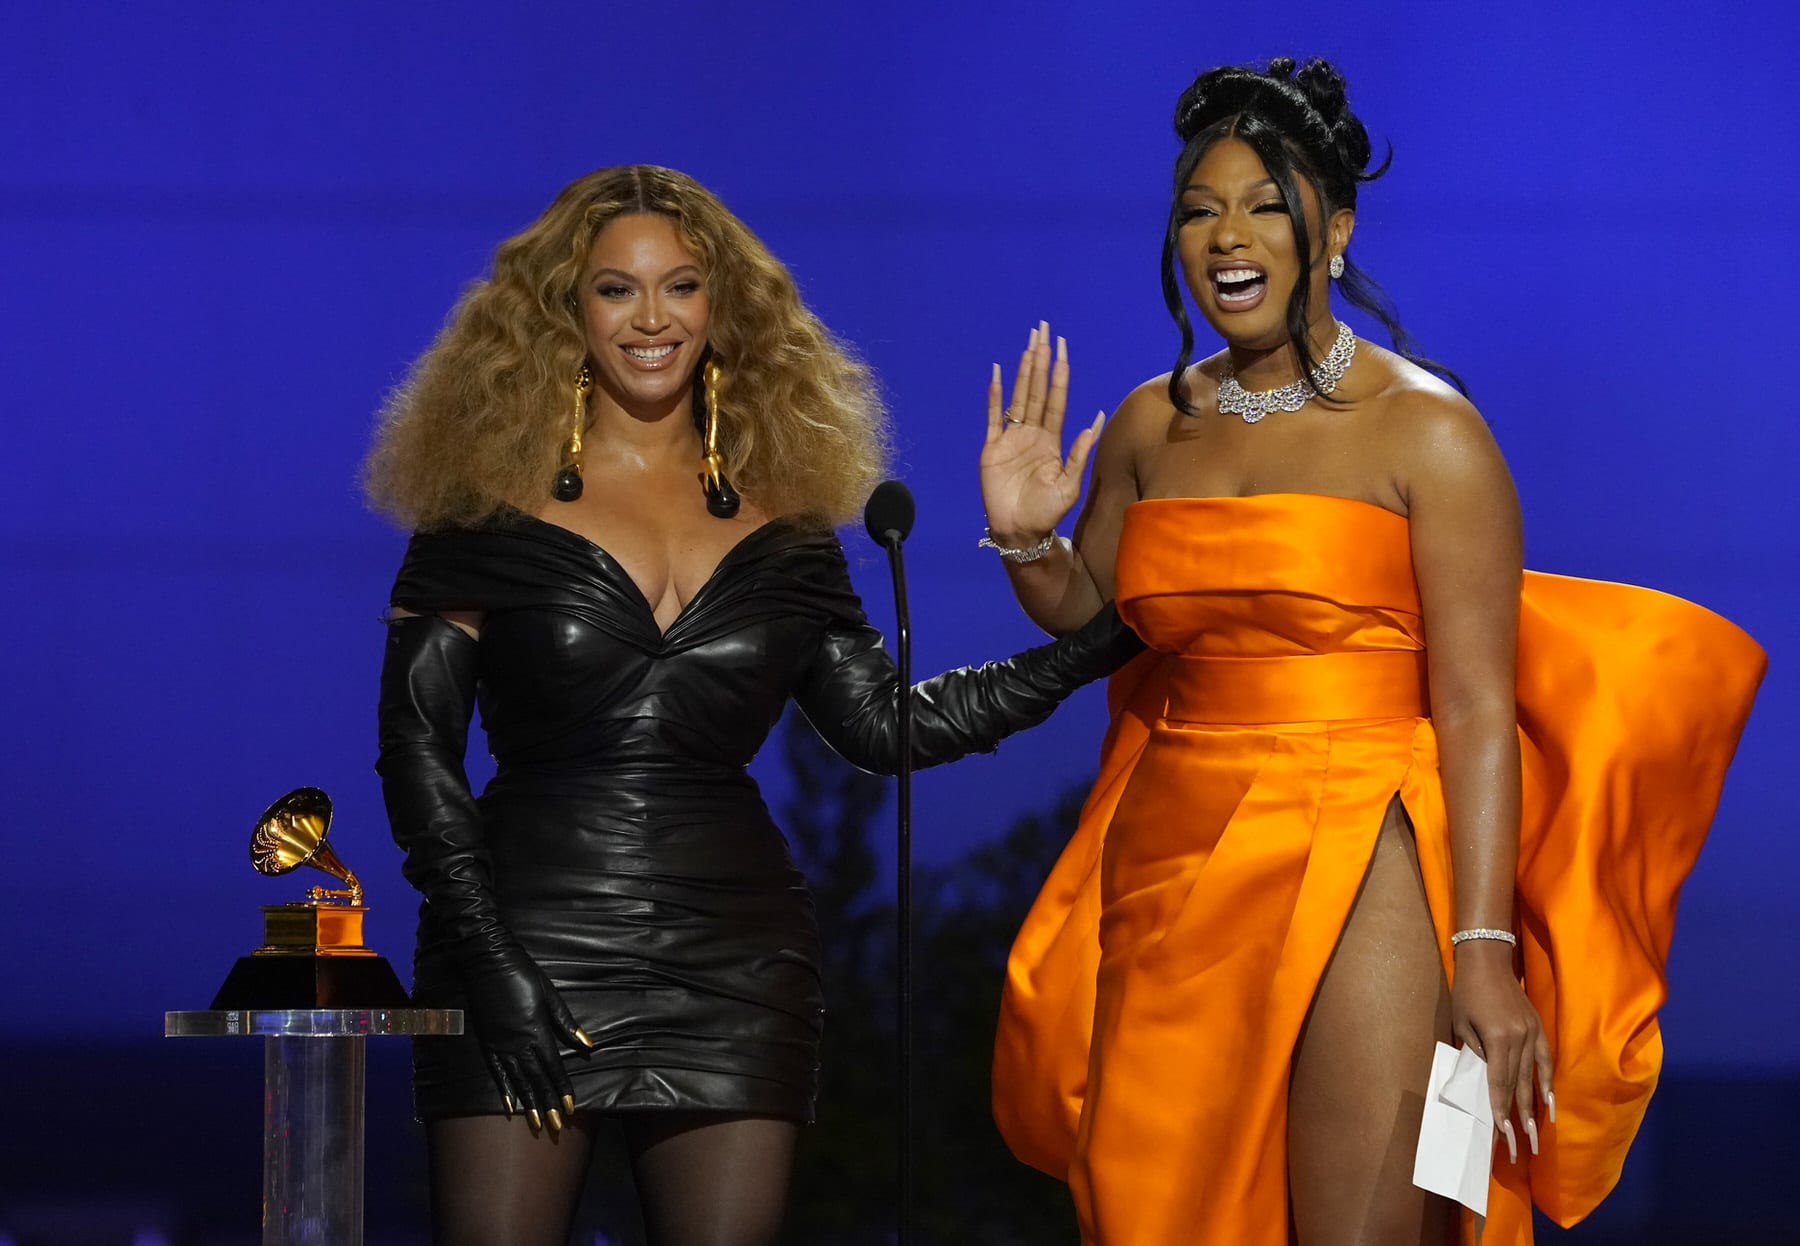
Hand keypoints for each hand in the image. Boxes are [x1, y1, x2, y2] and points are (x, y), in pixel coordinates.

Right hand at [457, 940, 594, 1131]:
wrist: (488, 962)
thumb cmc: (523, 974)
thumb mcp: (549, 995)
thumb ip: (566, 1023)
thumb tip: (587, 1044)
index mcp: (537, 1031)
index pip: (553, 1067)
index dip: (562, 1089)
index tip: (571, 1108)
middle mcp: (519, 1044)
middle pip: (537, 1080)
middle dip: (548, 1104)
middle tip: (557, 1128)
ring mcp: (501, 1045)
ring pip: (518, 1081)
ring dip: (529, 1104)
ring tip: (537, 1125)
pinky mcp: (488, 1042)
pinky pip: (497, 1072)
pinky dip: (504, 1090)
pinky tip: (510, 1106)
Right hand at [981, 322, 1103, 544]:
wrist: (1020, 532)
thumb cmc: (1047, 511)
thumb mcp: (1070, 483)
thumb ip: (1080, 451)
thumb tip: (1096, 418)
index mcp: (1052, 440)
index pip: (1056, 398)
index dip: (1059, 372)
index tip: (1062, 347)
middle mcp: (1032, 433)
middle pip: (1036, 389)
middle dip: (1041, 359)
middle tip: (1043, 330)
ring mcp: (1011, 438)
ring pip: (1018, 396)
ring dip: (1022, 370)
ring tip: (1027, 345)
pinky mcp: (992, 448)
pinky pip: (993, 416)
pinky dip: (995, 395)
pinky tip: (997, 373)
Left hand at [1451, 941, 1553, 1162]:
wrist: (1488, 961)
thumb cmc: (1467, 993)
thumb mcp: (1461, 1024)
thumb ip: (1474, 1053)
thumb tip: (1484, 1080)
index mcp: (1497, 1039)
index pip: (1499, 1083)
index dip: (1500, 1110)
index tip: (1503, 1134)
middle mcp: (1519, 1039)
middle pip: (1519, 1086)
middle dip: (1520, 1118)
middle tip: (1523, 1145)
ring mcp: (1532, 1033)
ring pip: (1534, 1077)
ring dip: (1535, 1107)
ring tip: (1538, 1132)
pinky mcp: (1538, 1028)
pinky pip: (1545, 1061)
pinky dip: (1547, 1082)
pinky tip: (1549, 1102)